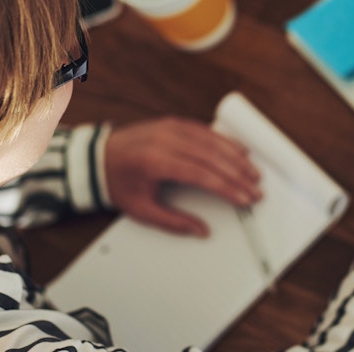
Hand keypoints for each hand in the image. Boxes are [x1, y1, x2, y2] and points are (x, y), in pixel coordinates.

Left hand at [104, 117, 261, 236]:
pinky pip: (205, 130)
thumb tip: (201, 231)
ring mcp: (170, 128)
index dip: (227, 188)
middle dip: (238, 175)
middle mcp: (166, 140)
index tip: (244, 199)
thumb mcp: (141, 210)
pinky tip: (239, 151)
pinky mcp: (173, 123)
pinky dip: (225, 141)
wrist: (97, 158)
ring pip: (212, 141)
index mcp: (157, 162)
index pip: (202, 175)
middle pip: (212, 157)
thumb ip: (173, 222)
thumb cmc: (118, 183)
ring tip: (254, 173)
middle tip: (256, 189)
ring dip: (236, 157)